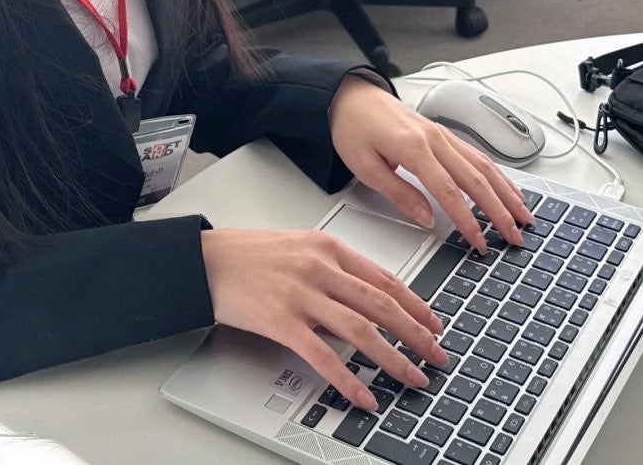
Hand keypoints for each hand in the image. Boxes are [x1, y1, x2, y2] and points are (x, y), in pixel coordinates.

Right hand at [200, 228, 448, 409]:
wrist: (206, 260)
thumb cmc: (249, 254)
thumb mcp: (298, 248)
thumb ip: (333, 270)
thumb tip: (366, 304)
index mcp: (327, 247)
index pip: (383, 278)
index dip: (415, 305)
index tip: (435, 324)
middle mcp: (319, 268)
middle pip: (381, 305)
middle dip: (417, 335)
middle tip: (438, 356)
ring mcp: (301, 294)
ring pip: (362, 331)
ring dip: (394, 360)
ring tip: (413, 378)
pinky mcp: (281, 321)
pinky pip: (324, 356)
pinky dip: (349, 379)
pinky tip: (364, 395)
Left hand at [329, 76, 535, 253]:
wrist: (349, 95)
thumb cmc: (352, 127)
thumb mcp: (363, 165)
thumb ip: (398, 192)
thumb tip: (426, 218)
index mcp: (413, 147)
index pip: (449, 192)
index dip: (467, 221)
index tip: (480, 243)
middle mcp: (434, 138)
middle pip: (476, 179)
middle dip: (500, 211)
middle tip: (516, 237)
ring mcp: (441, 134)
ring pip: (483, 165)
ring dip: (507, 192)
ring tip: (525, 216)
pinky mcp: (442, 133)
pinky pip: (476, 154)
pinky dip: (497, 174)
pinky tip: (507, 188)